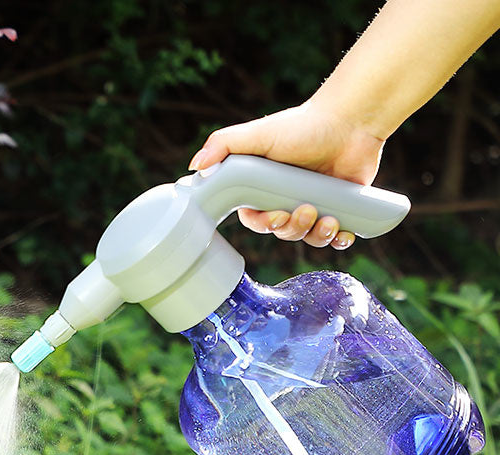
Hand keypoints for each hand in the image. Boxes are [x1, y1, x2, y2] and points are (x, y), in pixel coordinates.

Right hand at [188, 101, 385, 248]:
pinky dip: (339, 240)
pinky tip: (343, 232)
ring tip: (329, 219)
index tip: (276, 217)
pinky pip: (338, 237)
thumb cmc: (303, 126)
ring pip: (309, 238)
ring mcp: (316, 206)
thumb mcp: (257, 134)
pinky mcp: (343, 209)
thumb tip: (196, 167)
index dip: (264, 225)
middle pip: (283, 232)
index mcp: (265, 189)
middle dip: (293, 229)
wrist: (351, 119)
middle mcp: (289, 200)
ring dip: (316, 237)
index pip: (256, 220)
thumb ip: (222, 145)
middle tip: (306, 211)